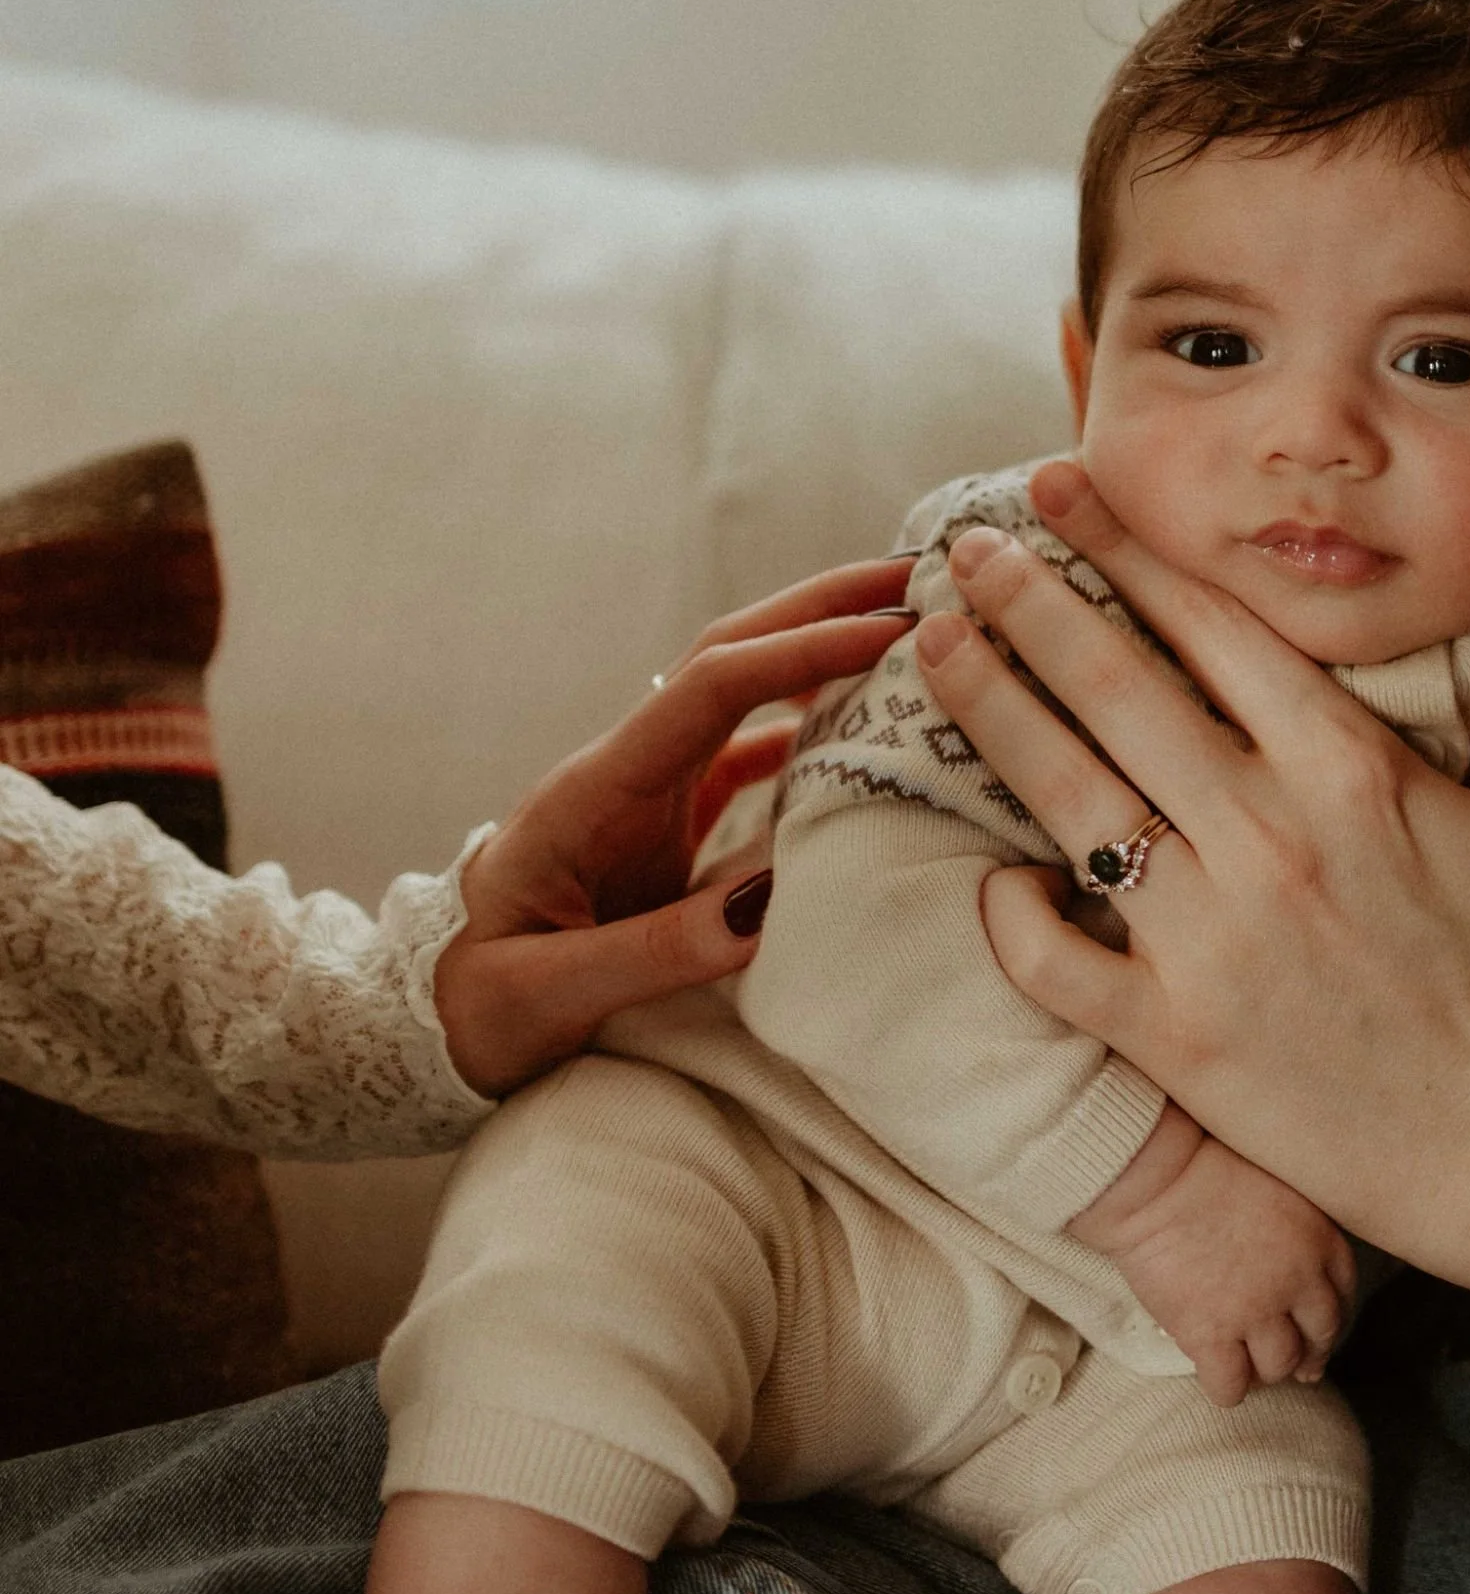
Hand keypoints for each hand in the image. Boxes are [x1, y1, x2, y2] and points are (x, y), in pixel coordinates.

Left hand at [434, 561, 912, 1093]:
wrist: (430, 1016)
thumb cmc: (477, 1007)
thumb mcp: (547, 993)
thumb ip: (654, 952)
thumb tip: (769, 906)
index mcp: (593, 790)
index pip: (708, 687)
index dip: (799, 652)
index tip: (886, 634)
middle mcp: (625, 770)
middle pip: (728, 654)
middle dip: (819, 606)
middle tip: (915, 577)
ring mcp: (647, 791)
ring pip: (742, 691)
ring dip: (819, 648)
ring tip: (908, 627)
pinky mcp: (666, 822)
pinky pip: (748, 752)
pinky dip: (810, 723)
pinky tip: (868, 722)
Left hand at [912, 458, 1469, 1288]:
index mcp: (1348, 765)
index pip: (1208, 622)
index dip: (1121, 545)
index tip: (1057, 488)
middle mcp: (1266, 831)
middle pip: (1112, 683)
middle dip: (1024, 598)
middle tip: (959, 547)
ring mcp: (1209, 933)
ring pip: (1065, 792)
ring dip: (988, 705)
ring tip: (931, 646)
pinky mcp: (1171, 1030)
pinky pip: (1054, 958)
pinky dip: (1008, 914)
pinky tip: (987, 875)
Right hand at [1067, 1101, 1356, 1403]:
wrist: (1154, 1179)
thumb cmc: (1204, 1163)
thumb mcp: (1275, 1181)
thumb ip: (1295, 1223)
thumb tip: (1294, 1256)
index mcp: (1317, 1239)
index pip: (1343, 1292)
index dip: (1331, 1317)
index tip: (1319, 1328)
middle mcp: (1296, 1281)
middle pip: (1319, 1336)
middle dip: (1308, 1353)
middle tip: (1296, 1363)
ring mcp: (1254, 1313)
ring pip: (1279, 1366)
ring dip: (1267, 1370)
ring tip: (1249, 1363)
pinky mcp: (1210, 1335)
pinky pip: (1231, 1386)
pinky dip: (1228, 1389)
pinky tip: (1219, 1380)